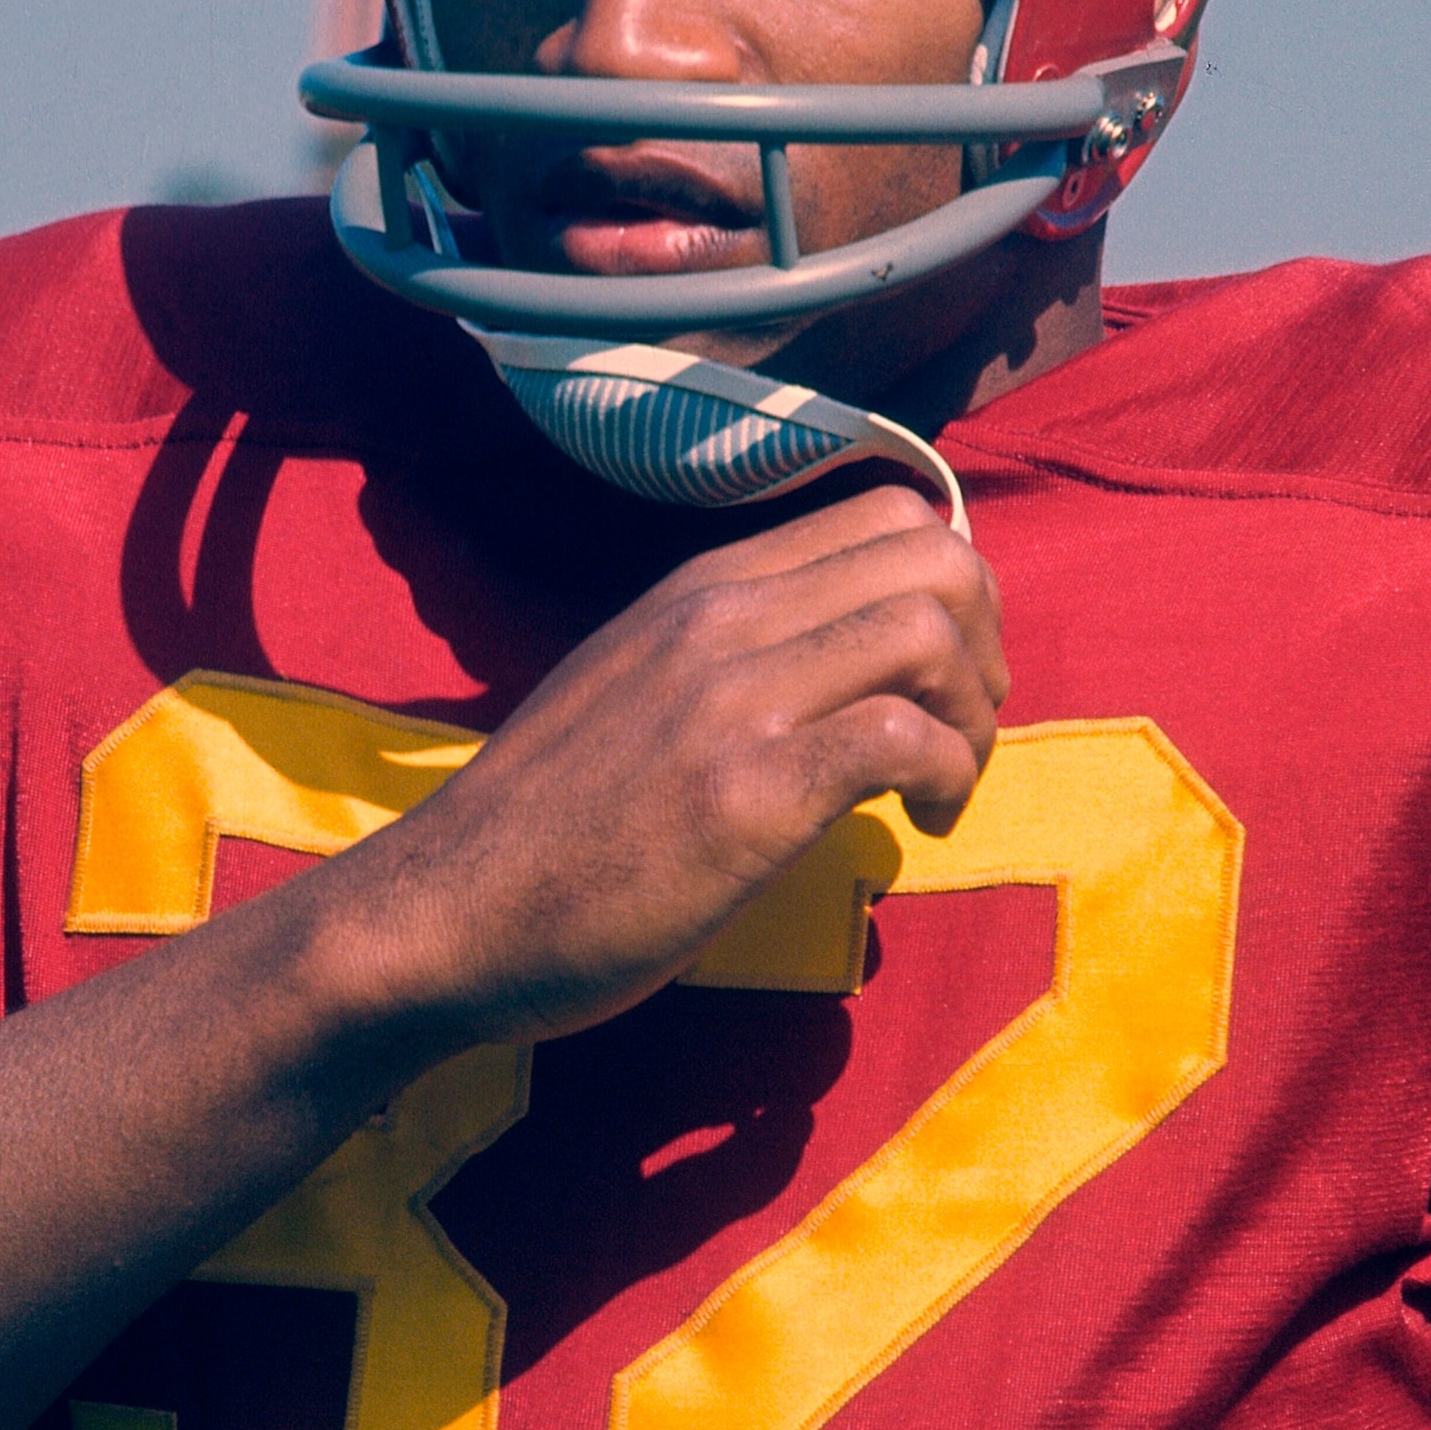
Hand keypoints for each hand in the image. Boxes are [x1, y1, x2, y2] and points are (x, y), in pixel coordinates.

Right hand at [336, 485, 1007, 1047]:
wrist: (444, 914)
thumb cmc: (544, 829)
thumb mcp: (634, 692)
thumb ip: (730, 661)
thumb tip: (838, 675)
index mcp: (700, 588)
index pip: (885, 515)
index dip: (954, 590)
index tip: (940, 677)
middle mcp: (721, 618)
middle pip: (934, 560)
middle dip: (986, 646)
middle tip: (962, 733)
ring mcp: (733, 700)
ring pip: (930, 631)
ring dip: (974, 717)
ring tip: (946, 786)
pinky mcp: (746, 793)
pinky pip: (903, 738)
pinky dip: (947, 778)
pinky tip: (919, 826)